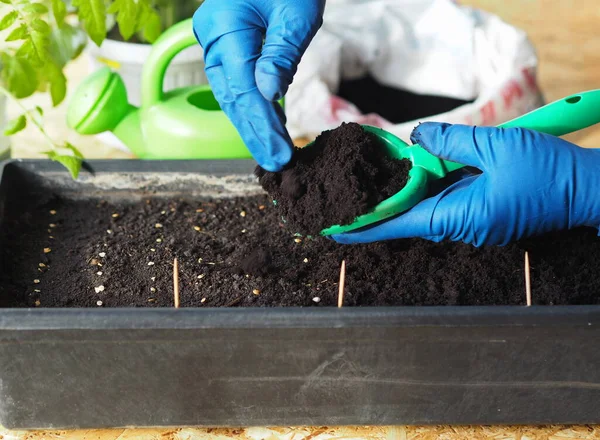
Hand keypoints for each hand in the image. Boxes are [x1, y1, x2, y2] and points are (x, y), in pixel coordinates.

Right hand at [192, 0, 324, 171]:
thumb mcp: (295, 13)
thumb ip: (281, 53)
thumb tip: (269, 94)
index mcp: (224, 28)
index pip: (243, 89)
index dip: (262, 125)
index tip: (280, 154)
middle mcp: (214, 39)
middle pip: (233, 97)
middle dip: (255, 133)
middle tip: (276, 164)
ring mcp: (219, 42)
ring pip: (234, 93)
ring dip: (255, 123)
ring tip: (274, 152)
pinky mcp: (231, 45)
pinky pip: (241, 81)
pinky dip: (257, 104)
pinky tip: (271, 124)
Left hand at [332, 122, 599, 245]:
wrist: (589, 189)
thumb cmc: (550, 172)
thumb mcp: (498, 146)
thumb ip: (452, 140)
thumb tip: (418, 137)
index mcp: (460, 216)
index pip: (398, 223)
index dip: (364, 227)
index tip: (334, 230)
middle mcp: (461, 224)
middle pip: (407, 214)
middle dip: (377, 204)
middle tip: (344, 193)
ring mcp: (471, 219)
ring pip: (425, 206)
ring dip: (402, 192)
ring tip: (371, 178)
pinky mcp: (481, 210)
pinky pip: (445, 199)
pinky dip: (426, 187)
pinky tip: (415, 169)